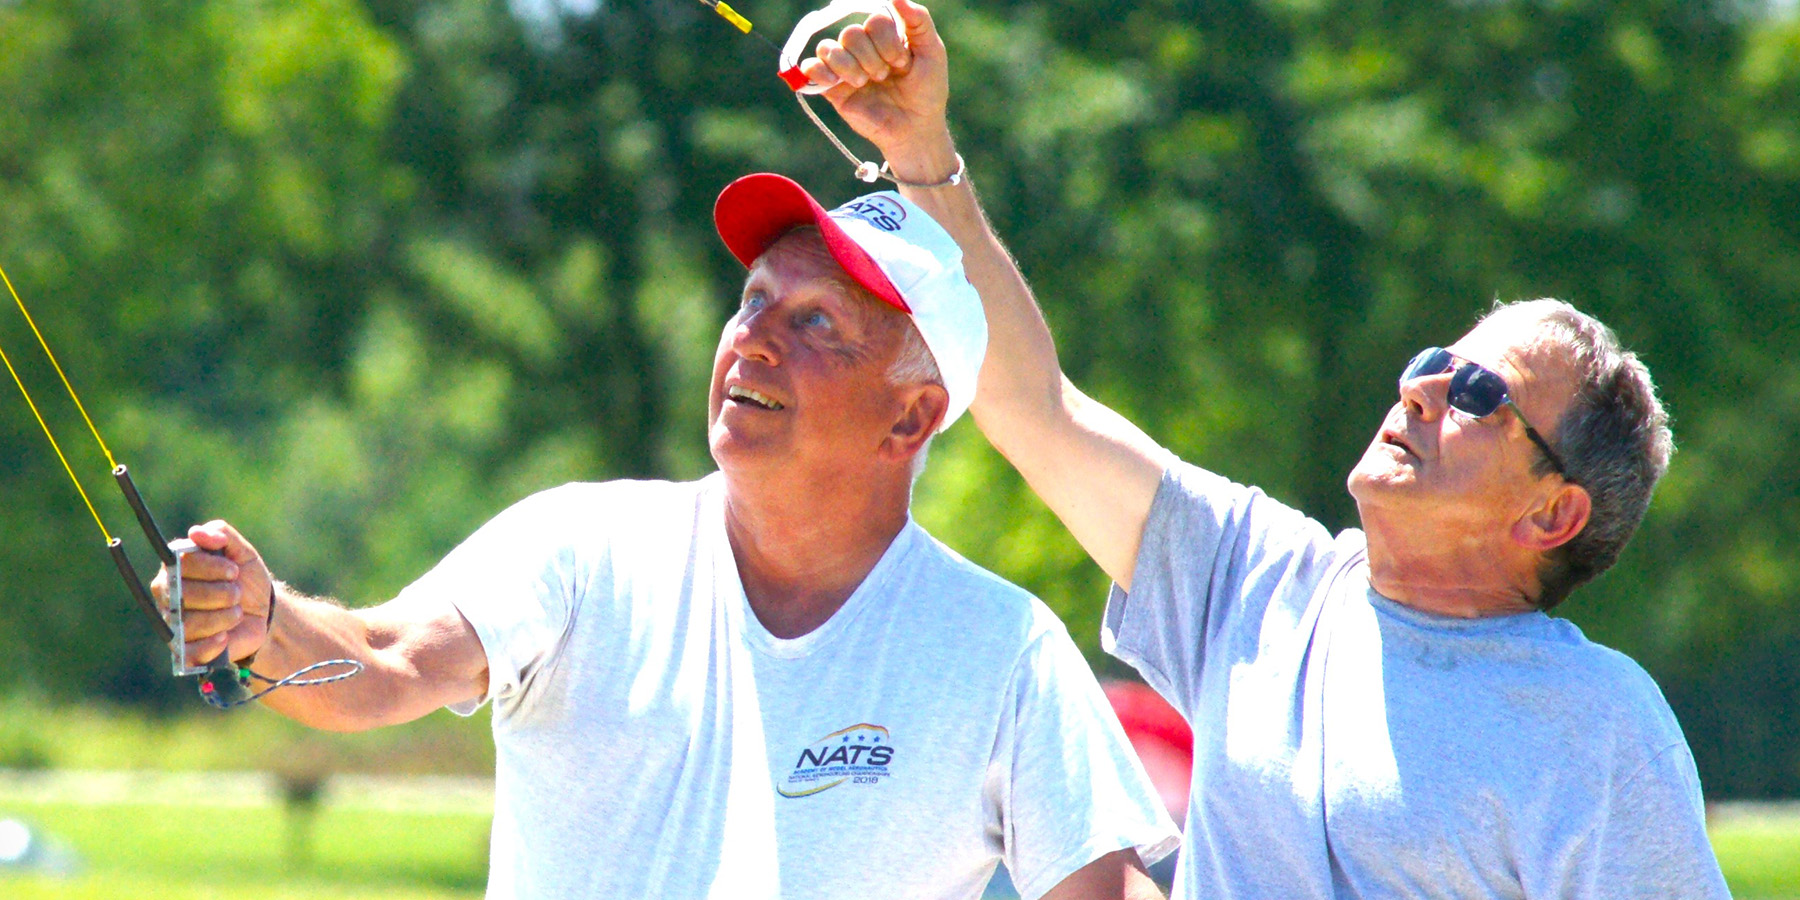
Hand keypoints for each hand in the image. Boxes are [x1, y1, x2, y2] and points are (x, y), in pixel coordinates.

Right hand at [150, 520, 274, 667]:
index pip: (181, 564)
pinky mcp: (185, 649)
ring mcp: (173, 623)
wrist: (264, 612)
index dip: (210, 567)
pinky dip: (211, 644)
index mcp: (175, 568)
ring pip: (188, 623)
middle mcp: (167, 595)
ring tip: (236, 613)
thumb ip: (221, 534)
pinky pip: (189, 651)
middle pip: (184, 594)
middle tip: (237, 593)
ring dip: (222, 617)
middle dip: (220, 593)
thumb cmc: (246, 579)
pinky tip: (225, 636)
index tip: (234, 570)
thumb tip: (196, 532)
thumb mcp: (242, 552)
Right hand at [800, 0, 955, 175]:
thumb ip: (919, 21)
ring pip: (828, 48)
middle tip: (885, 76)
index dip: (887, 41)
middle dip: (872, 58)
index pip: (874, 20)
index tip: (903, 62)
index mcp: (884, 34)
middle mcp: (862, 47)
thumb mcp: (932, 51)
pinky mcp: (832, 88)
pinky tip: (835, 82)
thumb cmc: (926, 90)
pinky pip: (811, 68)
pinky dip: (818, 71)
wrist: (915, 127)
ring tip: (864, 84)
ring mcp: (845, 67)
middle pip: (851, 34)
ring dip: (850, 67)